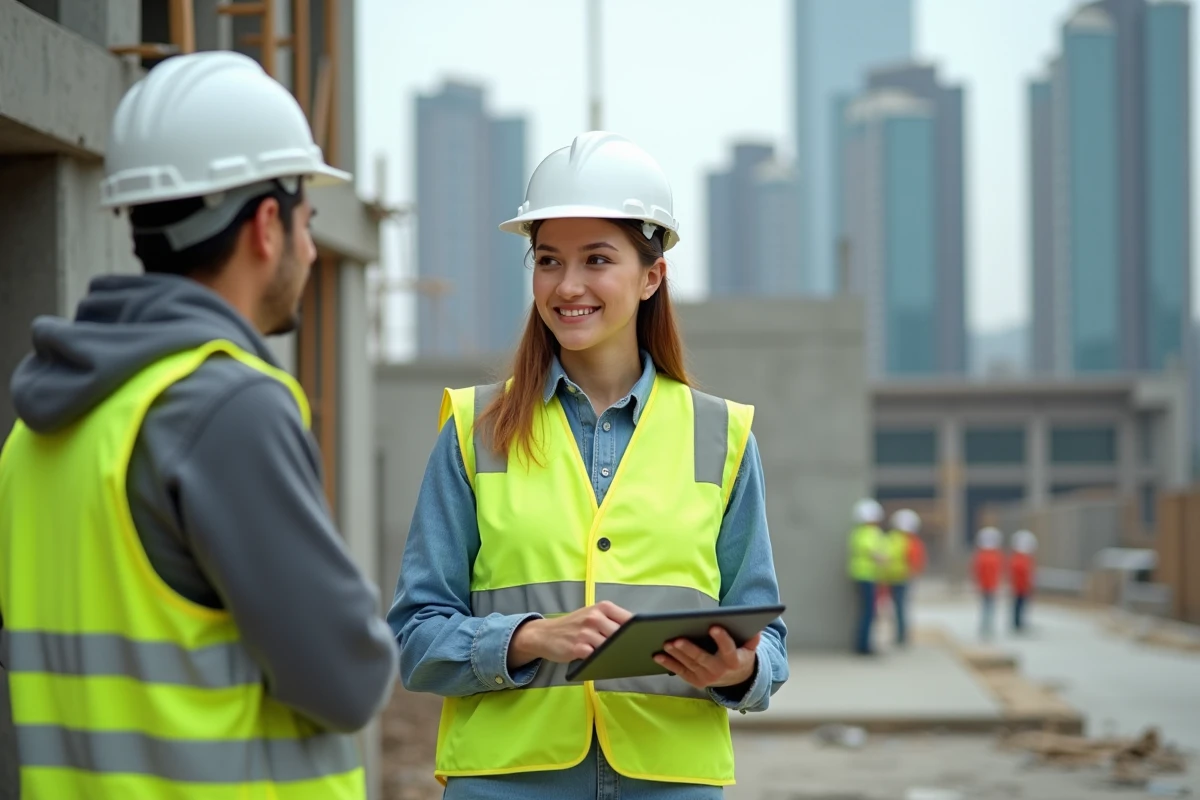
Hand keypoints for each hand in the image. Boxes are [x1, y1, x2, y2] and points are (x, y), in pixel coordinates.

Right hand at [508, 601, 631, 669]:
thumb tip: (637, 634)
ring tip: (624, 660)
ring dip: (618, 655)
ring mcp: (586, 633)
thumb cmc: (573, 626)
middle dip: (631, 645)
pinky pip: (598, 657)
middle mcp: (595, 617)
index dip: (641, 630)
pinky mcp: (578, 648)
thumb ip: (612, 621)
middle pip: (623, 634)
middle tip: (639, 654)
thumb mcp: (592, 616)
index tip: (649, 640)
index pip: (629, 619)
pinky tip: (607, 665)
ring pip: (612, 647)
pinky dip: (604, 662)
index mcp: (602, 607)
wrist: (544, 634)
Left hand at [654, 627, 759, 688]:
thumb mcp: (750, 649)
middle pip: (702, 659)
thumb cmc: (740, 656)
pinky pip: (680, 672)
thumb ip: (752, 640)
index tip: (714, 627)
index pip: (728, 649)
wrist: (737, 680)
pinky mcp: (695, 681)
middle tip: (677, 639)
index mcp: (733, 661)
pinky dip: (668, 664)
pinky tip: (657, 656)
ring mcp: (705, 678)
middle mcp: (718, 671)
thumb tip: (755, 630)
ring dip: (676, 655)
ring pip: (689, 665)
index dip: (721, 639)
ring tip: (666, 643)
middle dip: (689, 649)